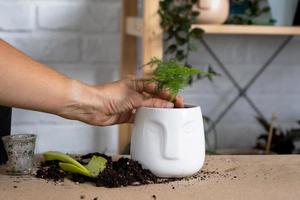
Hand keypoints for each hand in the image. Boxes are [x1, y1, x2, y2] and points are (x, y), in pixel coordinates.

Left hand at [58, 79, 183, 125]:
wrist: (91, 107)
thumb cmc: (109, 96)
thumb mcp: (133, 97)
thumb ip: (151, 102)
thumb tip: (167, 104)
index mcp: (135, 83)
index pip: (156, 86)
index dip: (167, 92)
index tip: (176, 98)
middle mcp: (134, 93)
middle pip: (153, 97)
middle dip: (165, 101)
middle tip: (178, 106)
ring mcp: (130, 104)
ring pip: (148, 107)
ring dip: (158, 111)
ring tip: (170, 115)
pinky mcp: (126, 115)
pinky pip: (140, 117)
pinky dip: (148, 119)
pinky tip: (156, 122)